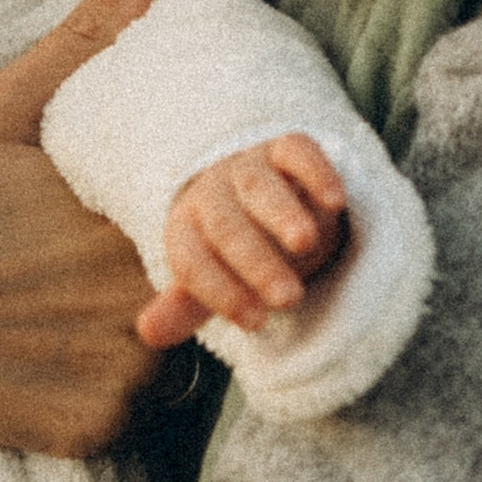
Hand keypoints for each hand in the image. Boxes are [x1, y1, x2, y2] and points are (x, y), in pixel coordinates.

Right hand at [0, 0, 167, 481]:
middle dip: (147, 268)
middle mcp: (144, 306)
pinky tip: (32, 351)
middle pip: (186, 285)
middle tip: (66, 256)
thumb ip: (86, 43)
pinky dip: (89, 384)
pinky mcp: (89, 432)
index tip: (107, 208)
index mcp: (133, 222)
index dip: (161, 211)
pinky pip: (120, 408)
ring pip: (163, 350)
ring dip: (126, 329)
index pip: (198, 220)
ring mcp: (120, 378)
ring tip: (47, 300)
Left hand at [143, 135, 348, 347]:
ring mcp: (248, 167)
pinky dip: (316, 174)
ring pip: (259, 188)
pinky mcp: (285, 148)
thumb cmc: (234, 249)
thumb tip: (148, 333)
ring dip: (282, 215)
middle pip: (226, 228)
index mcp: (186, 229)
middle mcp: (212, 195)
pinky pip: (297, 154)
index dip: (221, 293)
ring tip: (305, 244)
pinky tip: (334, 203)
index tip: (256, 323)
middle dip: (257, 264)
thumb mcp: (211, 279)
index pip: (192, 262)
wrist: (257, 194)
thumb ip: (184, 308)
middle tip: (288, 299)